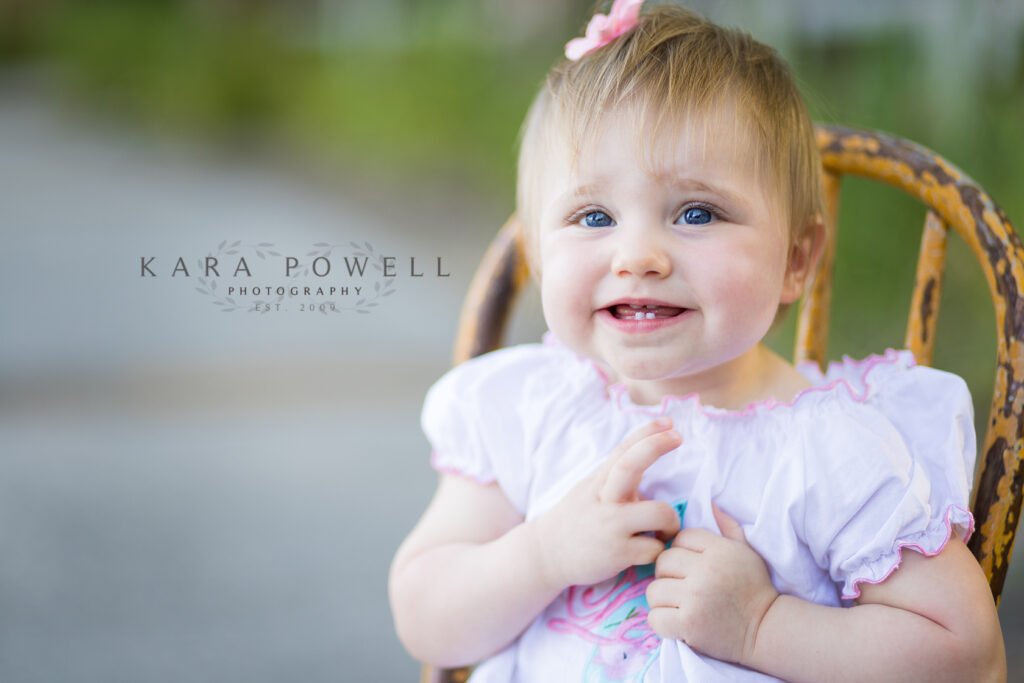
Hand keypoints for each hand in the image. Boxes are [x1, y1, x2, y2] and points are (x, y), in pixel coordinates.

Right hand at [532, 418, 683, 588]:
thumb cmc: (574, 524)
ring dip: (671, 521)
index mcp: (597, 484)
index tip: (668, 422)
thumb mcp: (587, 494)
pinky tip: (647, 553)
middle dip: (655, 446)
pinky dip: (657, 550)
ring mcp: (610, 526)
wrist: (545, 556)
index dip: (646, 433)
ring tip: (665, 530)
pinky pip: (655, 548)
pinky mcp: (617, 553)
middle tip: (677, 436)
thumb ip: (612, 482)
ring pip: (659, 513)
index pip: (622, 451)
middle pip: (630, 465)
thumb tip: (642, 467)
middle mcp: (603, 500)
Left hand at [646, 502, 778, 665]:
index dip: (682, 551)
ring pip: (654, 590)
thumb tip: (710, 502)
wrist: (765, 628)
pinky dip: (661, 621)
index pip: (679, 538)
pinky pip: (654, 617)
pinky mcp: (688, 624)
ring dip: (662, 599)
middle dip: (668, 573)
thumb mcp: (746, 551)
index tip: (691, 566)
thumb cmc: (754, 587)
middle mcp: (705, 571)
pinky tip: (675, 621)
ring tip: (678, 604)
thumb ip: (727, 526)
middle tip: (681, 586)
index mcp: (719, 550)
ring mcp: (695, 598)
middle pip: (663, 561)